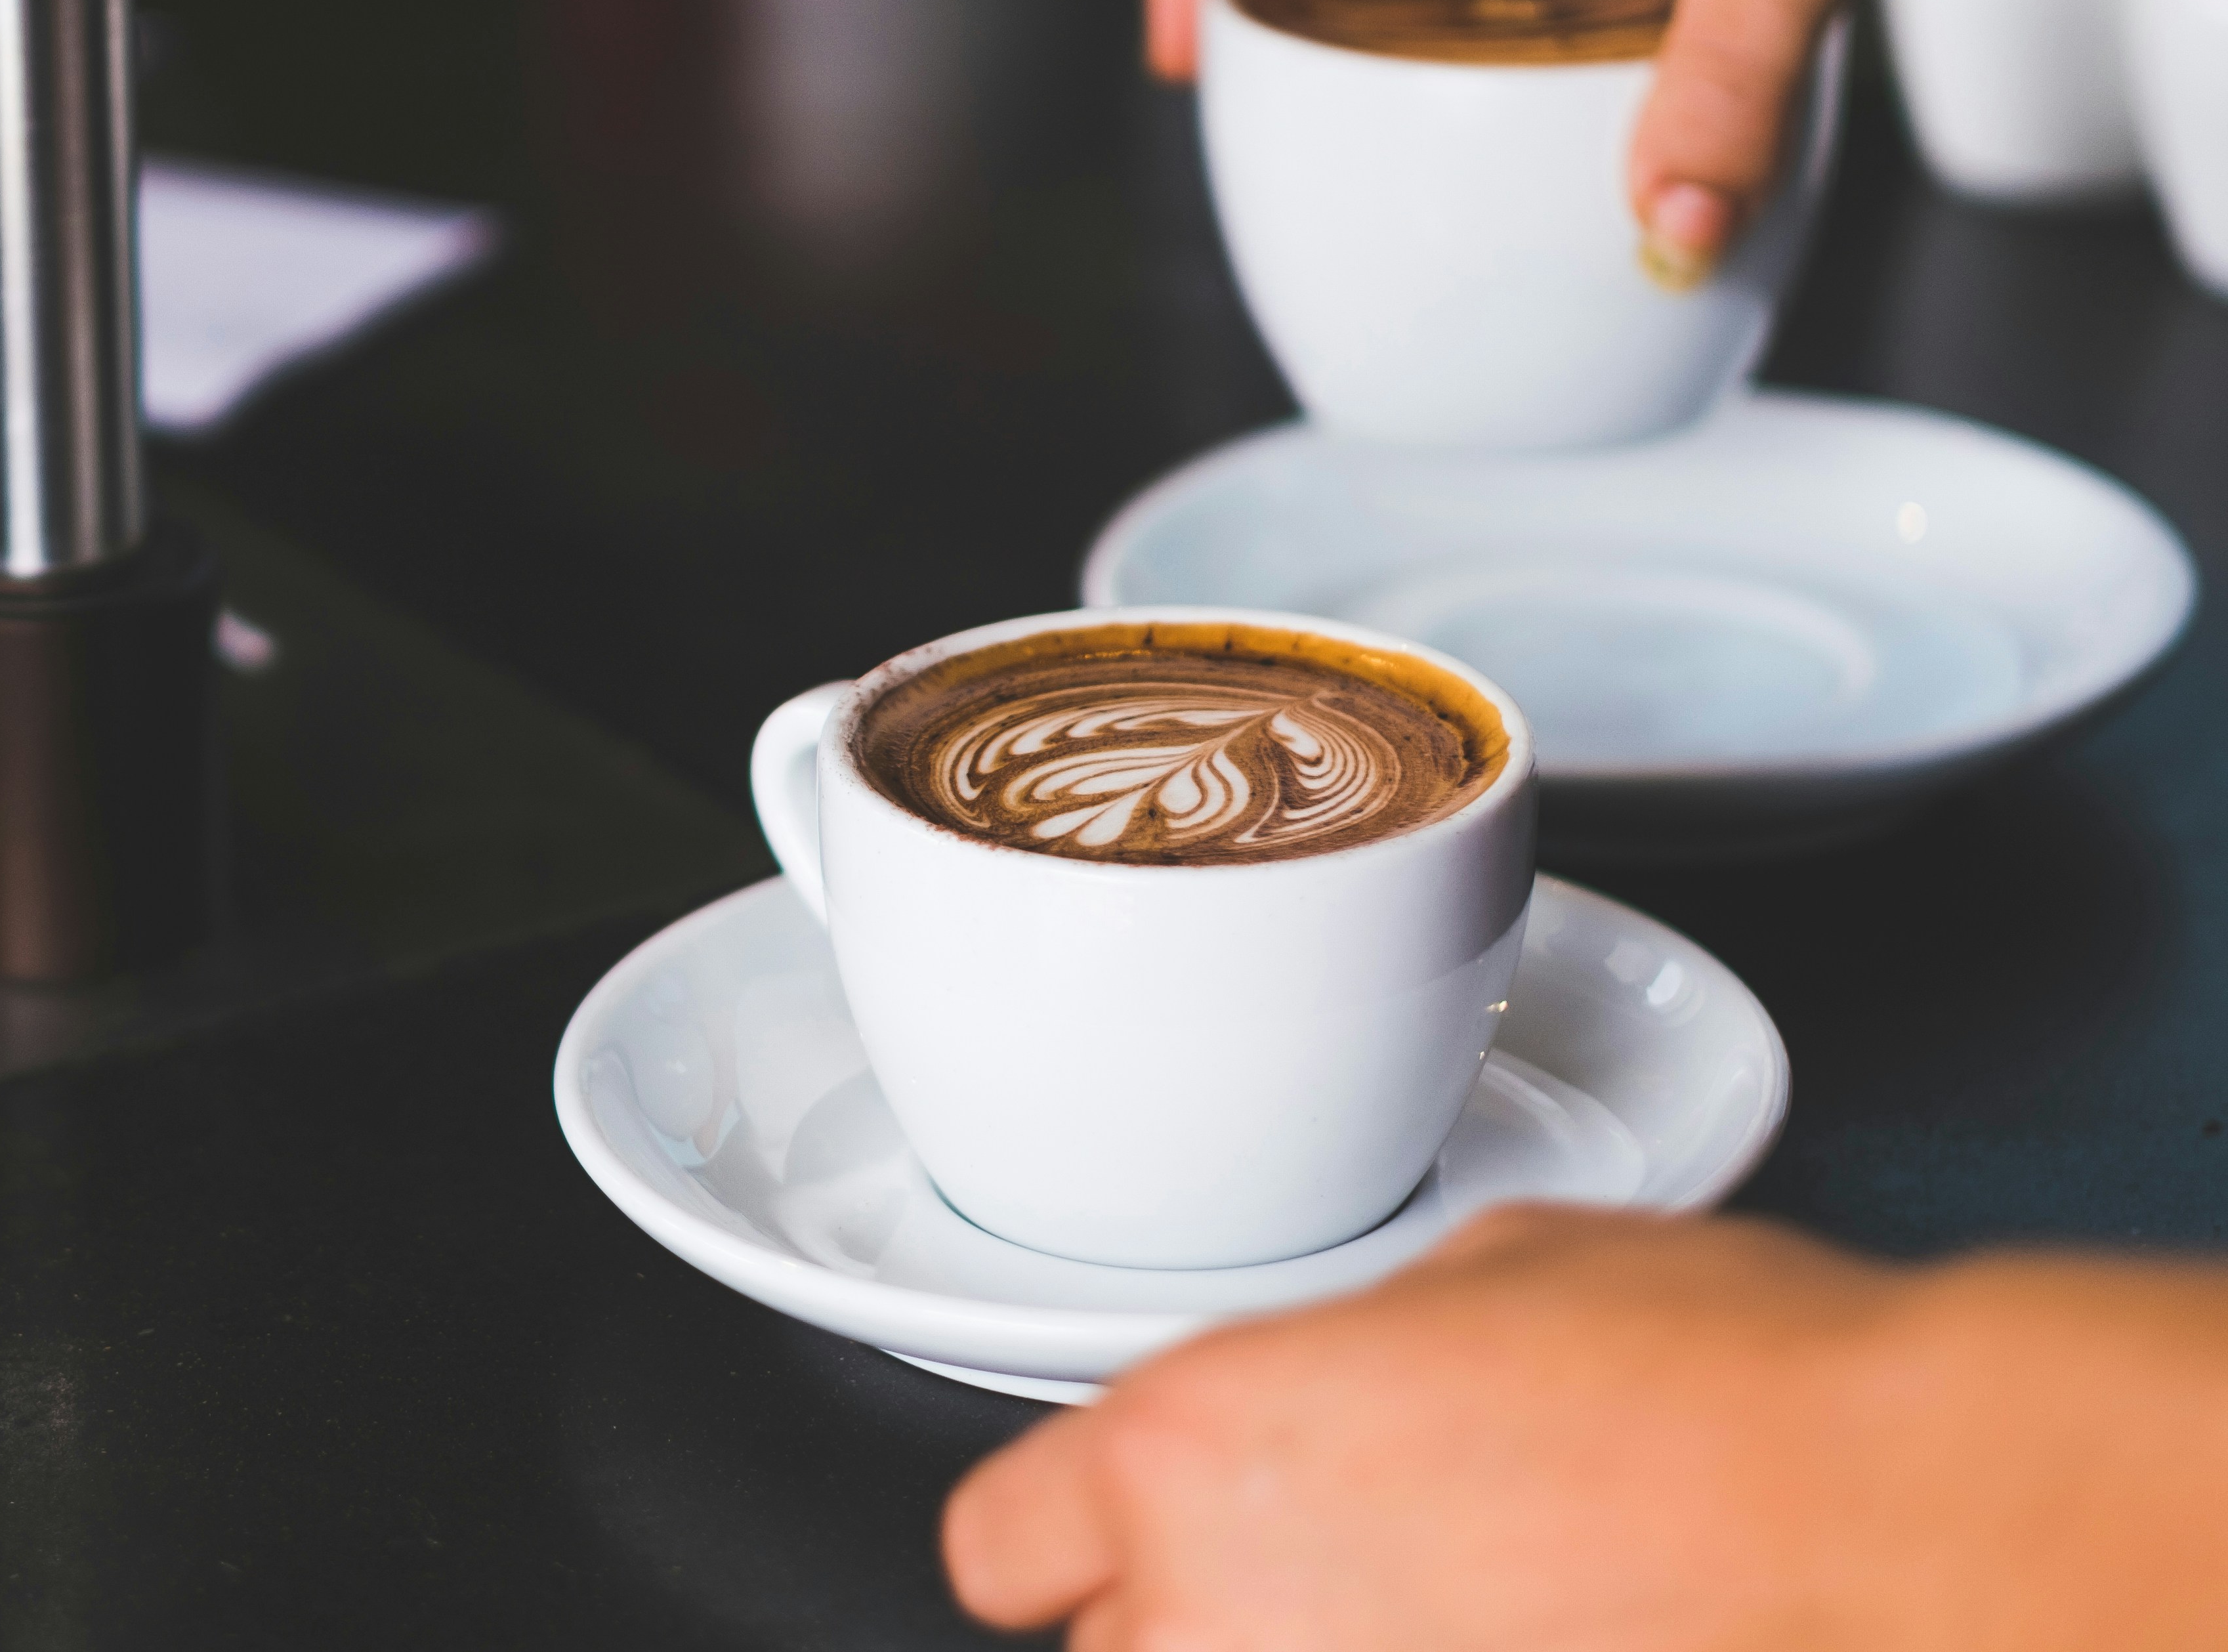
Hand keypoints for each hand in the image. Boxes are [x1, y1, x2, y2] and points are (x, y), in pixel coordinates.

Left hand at [943, 1204, 2227, 1649]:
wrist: (1884, 1520)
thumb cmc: (1712, 1386)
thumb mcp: (1477, 1271)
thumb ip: (1339, 1347)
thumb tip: (1340, 1376)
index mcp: (1188, 1450)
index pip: (1002, 1545)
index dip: (1074, 1529)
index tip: (1119, 1528)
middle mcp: (1215, 1620)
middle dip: (1204, 1612)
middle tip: (1339, 1571)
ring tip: (1448, 1612)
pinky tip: (1512, 1634)